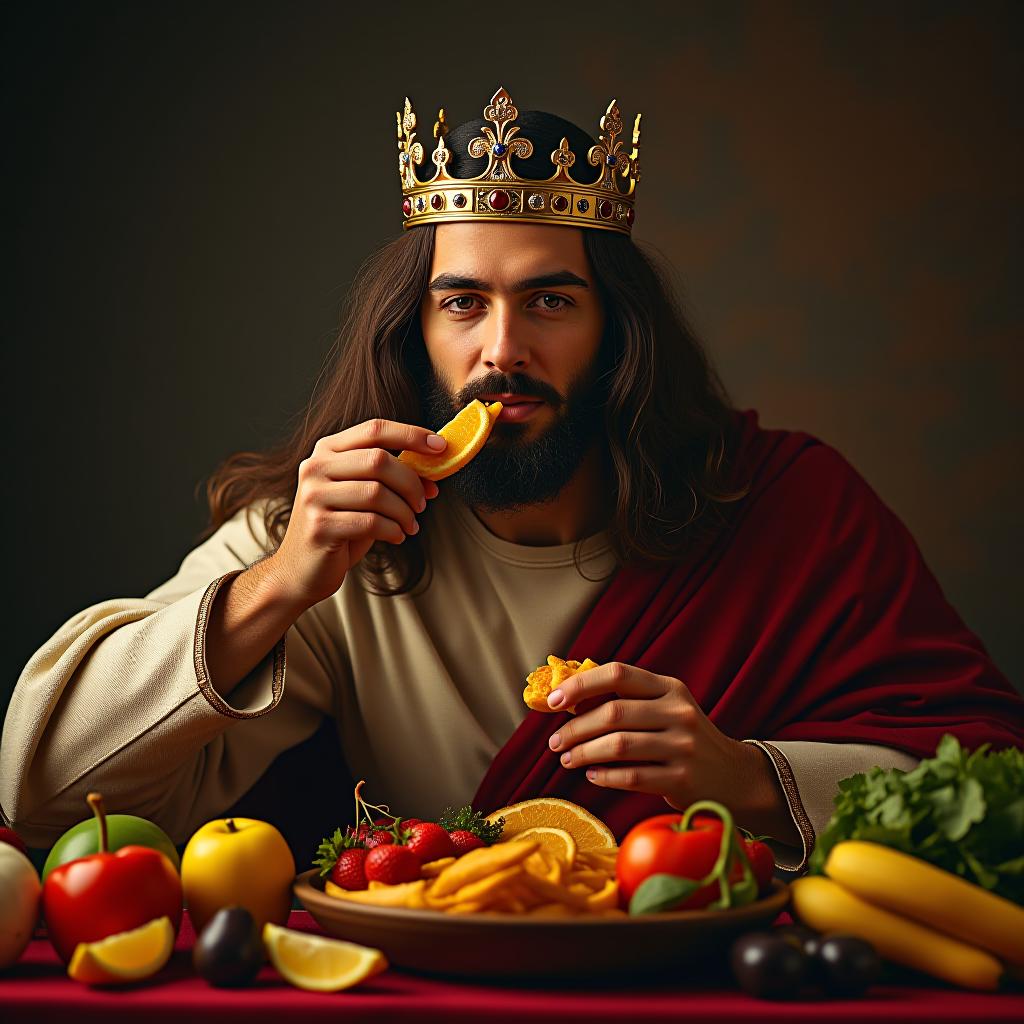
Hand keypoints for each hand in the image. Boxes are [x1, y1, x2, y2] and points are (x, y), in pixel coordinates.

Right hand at [268, 419, 444, 607]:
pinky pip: (370, 522)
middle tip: (423, 503)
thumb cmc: (341, 527)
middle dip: (411, 483)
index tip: (440, 446)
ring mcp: (313, 496)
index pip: (374, 429)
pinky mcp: (319, 526)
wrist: (302, 569)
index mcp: (327, 450)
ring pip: (377, 493)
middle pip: (379, 460)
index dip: (411, 435)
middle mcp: (315, 467)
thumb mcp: (364, 495)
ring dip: (404, 511)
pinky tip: (396, 536)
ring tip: (410, 524)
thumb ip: (391, 478)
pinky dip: (393, 530)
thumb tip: (434, 474)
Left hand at [545, 662, 782, 828]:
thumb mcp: (665, 708)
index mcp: (669, 687)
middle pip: (613, 713)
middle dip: (575, 728)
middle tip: (554, 742)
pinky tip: (592, 775)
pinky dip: (605, 776)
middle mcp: (678, 712)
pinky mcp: (683, 779)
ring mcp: (683, 746)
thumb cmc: (684, 739)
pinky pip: (632, 776)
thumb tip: (565, 699)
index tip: (553, 700)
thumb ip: (626, 700)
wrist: (734, 777)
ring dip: (583, 753)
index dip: (581, 684)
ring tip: (567, 760)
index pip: (618, 673)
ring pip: (618, 745)